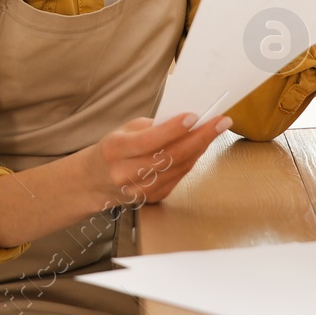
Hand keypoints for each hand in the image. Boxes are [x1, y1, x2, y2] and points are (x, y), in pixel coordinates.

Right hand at [89, 113, 230, 206]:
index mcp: (116, 149)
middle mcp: (126, 173)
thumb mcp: (124, 130)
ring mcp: (139, 190)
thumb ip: (152, 127)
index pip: (150, 140)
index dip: (174, 129)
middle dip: (200, 137)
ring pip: (178, 168)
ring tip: (215, 130)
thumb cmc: (114, 149)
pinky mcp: (151, 198)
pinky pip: (178, 177)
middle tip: (221, 122)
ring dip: (200, 148)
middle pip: (170, 156)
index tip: (194, 116)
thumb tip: (187, 121)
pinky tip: (201, 146)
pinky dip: (192, 160)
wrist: (94, 181)